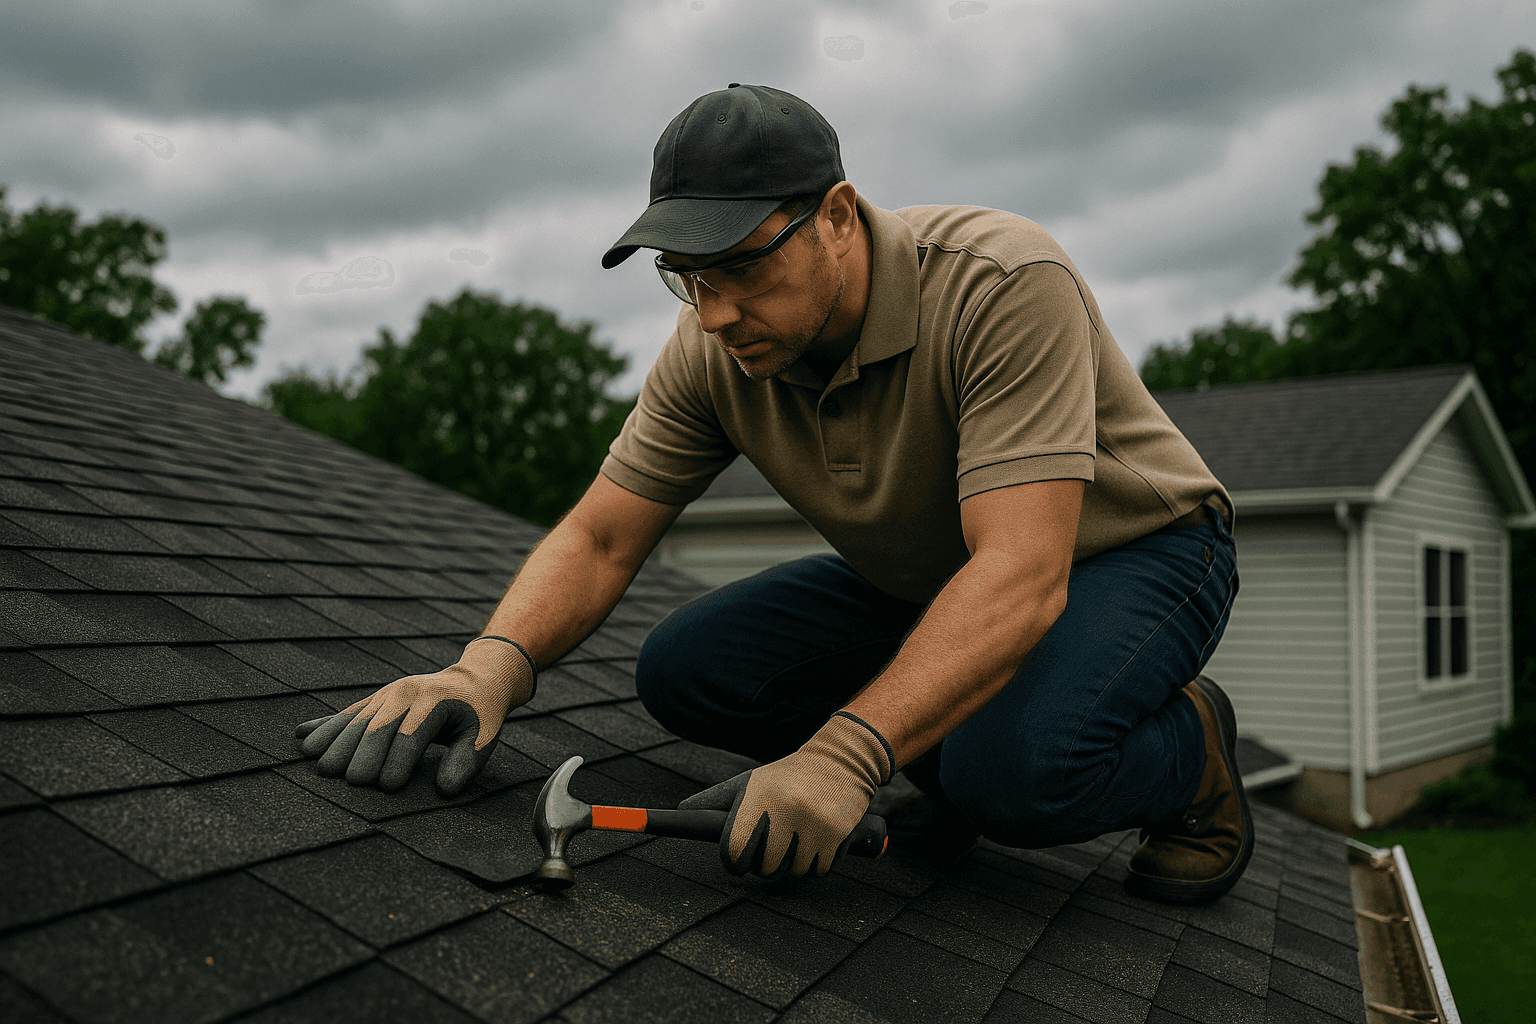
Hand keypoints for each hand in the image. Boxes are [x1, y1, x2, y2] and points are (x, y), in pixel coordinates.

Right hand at [294, 636, 534, 794]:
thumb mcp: (484, 736)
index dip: (399, 761)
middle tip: (347, 782)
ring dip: (337, 743)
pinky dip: (324, 726)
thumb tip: (445, 790)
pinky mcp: (375, 700)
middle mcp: (405, 693)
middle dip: (362, 754)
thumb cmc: (478, 715)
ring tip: (320, 766)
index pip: (412, 734)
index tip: (386, 788)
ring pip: (357, 720)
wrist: (473, 680)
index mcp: (434, 701)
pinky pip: (347, 714)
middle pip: (378, 726)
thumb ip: (466, 761)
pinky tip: (300, 736)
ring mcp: (386, 695)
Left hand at [680, 712, 892, 877]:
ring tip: (799, 837)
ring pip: (795, 872)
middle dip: (768, 863)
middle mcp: (785, 809)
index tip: (739, 860)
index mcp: (758, 796)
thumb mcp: (750, 781)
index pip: (735, 849)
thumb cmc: (787, 776)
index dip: (734, 862)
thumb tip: (682, 810)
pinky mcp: (837, 834)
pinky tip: (818, 839)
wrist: (841, 760)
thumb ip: (715, 798)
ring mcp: (813, 824)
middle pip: (765, 868)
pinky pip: (819, 871)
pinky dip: (817, 863)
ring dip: (795, 863)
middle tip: (775, 844)